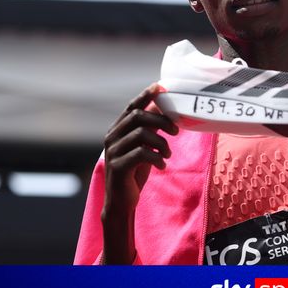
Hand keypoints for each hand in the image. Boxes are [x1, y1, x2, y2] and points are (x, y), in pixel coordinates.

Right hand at [103, 83, 178, 213]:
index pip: (132, 107)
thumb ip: (150, 129)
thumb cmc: (134, 171)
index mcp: (118, 130)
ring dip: (161, 143)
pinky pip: (141, 153)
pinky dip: (157, 158)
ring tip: (168, 154)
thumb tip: (164, 109)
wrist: (122, 201)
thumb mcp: (144, 147)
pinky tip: (162, 165)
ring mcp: (113, 151)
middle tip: (175, 131)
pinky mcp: (118, 167)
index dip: (146, 96)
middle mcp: (112, 137)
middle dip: (161, 121)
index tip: (161, 87)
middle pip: (138, 117)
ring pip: (141, 134)